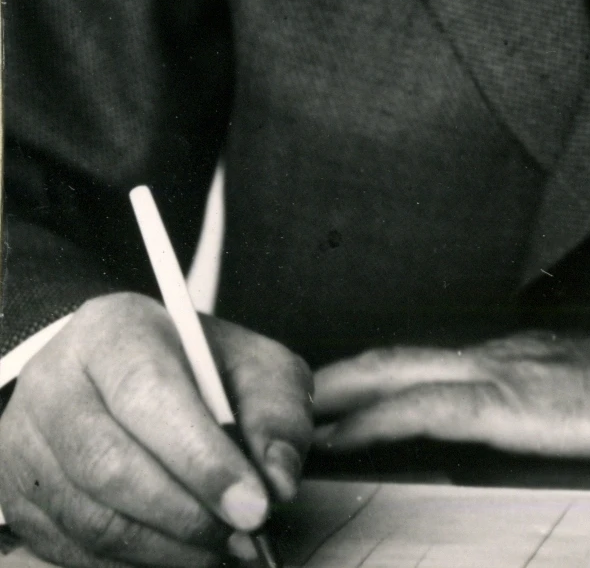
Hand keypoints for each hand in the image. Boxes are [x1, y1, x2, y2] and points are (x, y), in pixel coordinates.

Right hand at [0, 292, 313, 567]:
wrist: (122, 375)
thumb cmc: (196, 371)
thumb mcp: (251, 367)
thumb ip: (275, 415)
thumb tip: (277, 483)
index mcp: (112, 331)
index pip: (148, 395)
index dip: (201, 458)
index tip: (254, 505)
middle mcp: (55, 383)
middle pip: (111, 466)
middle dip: (188, 514)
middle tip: (245, 536)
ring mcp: (28, 444)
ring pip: (92, 520)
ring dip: (167, 548)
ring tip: (222, 547)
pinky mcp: (20, 498)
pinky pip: (76, 552)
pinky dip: (136, 563)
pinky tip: (180, 552)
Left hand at [313, 326, 589, 464]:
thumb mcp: (581, 410)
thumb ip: (536, 421)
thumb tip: (497, 449)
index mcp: (514, 360)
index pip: (423, 363)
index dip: (368, 378)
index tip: (322, 398)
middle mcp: (496, 356)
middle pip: (393, 359)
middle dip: (334, 379)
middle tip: (279, 402)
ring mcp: (501, 374)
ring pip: (397, 375)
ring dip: (339, 397)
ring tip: (289, 418)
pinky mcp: (511, 405)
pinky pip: (428, 408)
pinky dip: (377, 418)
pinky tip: (343, 434)